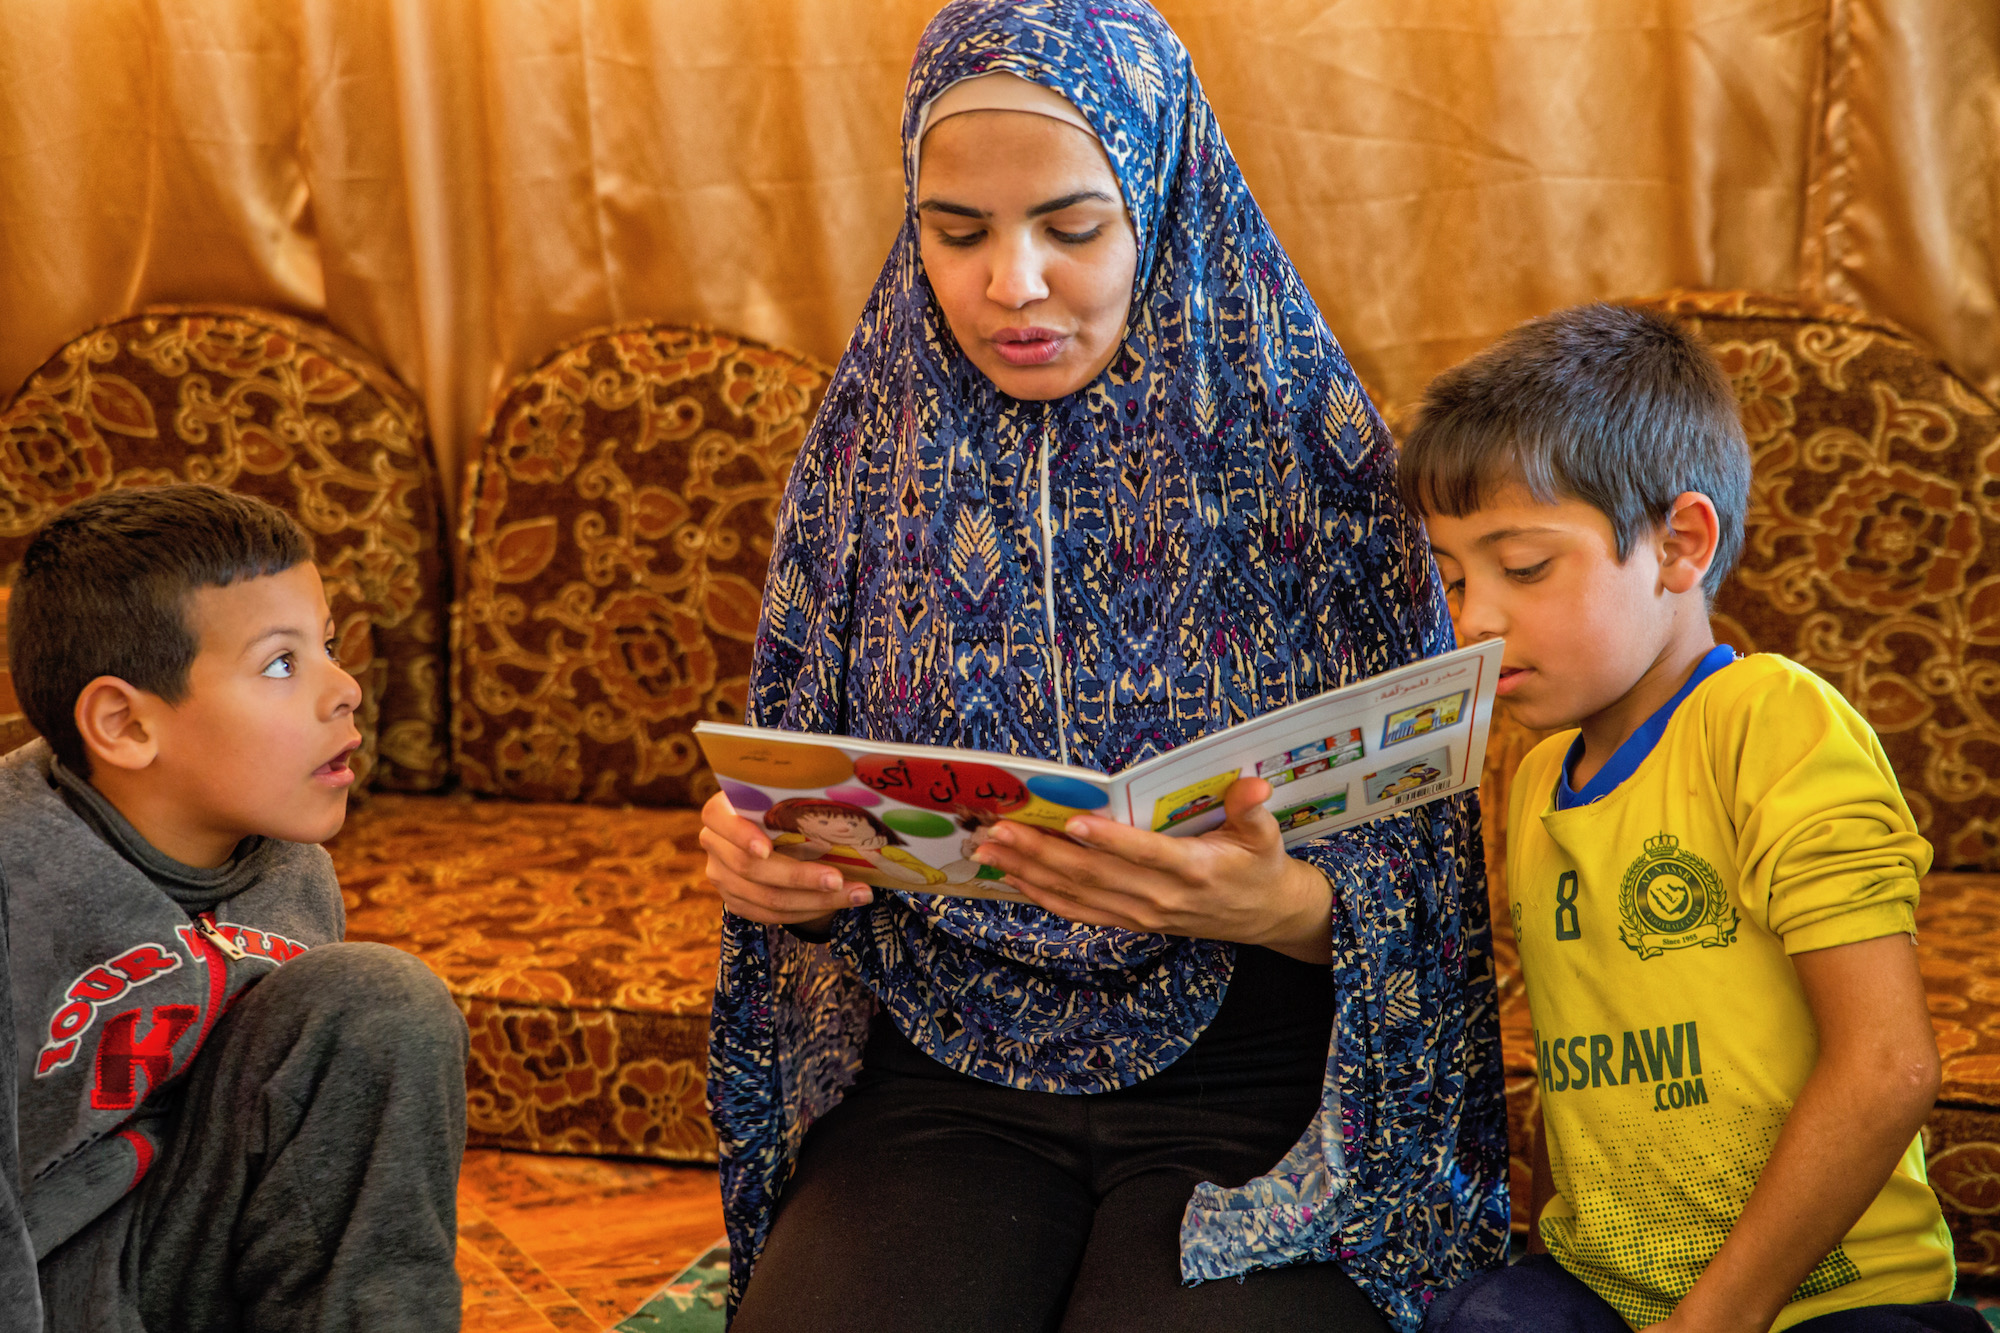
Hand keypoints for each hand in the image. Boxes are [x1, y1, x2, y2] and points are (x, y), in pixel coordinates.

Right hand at [698, 791, 872, 928]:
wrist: (770, 833)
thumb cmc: (783, 808)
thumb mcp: (782, 799)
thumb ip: (795, 801)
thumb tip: (846, 804)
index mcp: (720, 810)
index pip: (718, 818)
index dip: (741, 835)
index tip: (767, 849)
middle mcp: (714, 844)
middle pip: (750, 868)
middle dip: (800, 877)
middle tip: (839, 879)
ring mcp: (721, 877)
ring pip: (766, 898)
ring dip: (816, 900)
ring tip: (856, 895)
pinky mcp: (736, 902)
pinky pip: (771, 915)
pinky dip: (807, 911)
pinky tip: (837, 903)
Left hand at [970, 777, 1333, 961]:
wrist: (1264, 915)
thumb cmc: (1259, 866)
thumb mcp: (1265, 835)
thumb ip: (1252, 809)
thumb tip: (1255, 785)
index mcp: (1193, 870)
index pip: (1145, 854)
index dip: (1108, 840)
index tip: (1071, 822)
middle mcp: (1161, 898)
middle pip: (1094, 875)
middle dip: (1042, 851)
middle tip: (1001, 828)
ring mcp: (1141, 915)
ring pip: (1077, 894)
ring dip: (1029, 872)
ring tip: (990, 849)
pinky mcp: (1130, 923)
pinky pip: (1079, 912)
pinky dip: (1042, 896)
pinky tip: (1012, 878)